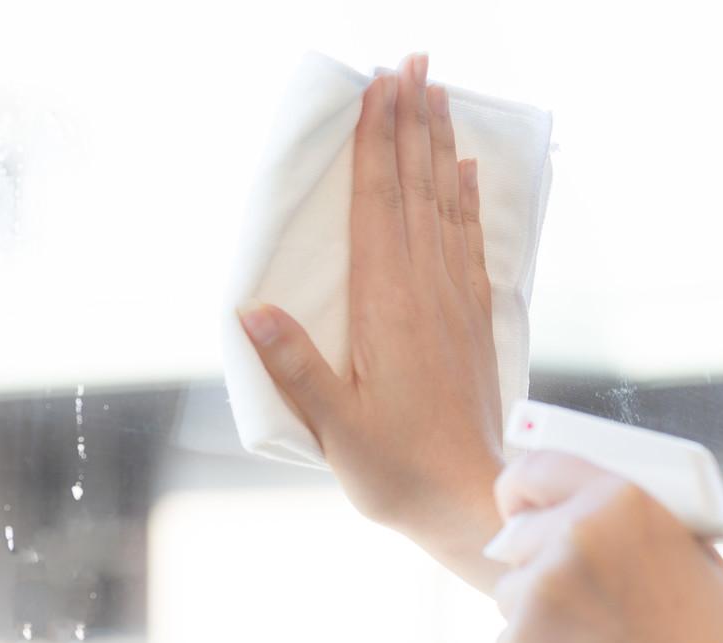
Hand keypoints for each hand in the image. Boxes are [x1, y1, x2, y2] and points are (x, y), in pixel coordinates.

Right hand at [236, 53, 504, 570]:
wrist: (471, 501)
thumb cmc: (395, 470)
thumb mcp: (333, 426)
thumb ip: (294, 366)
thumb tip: (249, 308)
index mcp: (387, 307)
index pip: (379, 205)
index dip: (377, 142)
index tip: (378, 86)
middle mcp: (426, 290)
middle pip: (416, 187)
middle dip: (411, 120)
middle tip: (411, 61)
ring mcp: (455, 302)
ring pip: (445, 204)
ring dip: (438, 144)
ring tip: (436, 91)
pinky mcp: (473, 321)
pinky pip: (469, 242)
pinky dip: (465, 199)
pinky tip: (464, 171)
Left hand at [489, 451, 722, 642]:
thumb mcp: (702, 565)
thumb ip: (653, 526)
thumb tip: (618, 509)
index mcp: (622, 500)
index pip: (535, 467)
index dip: (519, 487)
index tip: (516, 503)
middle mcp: (573, 535)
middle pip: (517, 533)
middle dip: (534, 559)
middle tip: (565, 591)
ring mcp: (539, 590)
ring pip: (509, 587)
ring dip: (534, 608)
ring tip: (590, 641)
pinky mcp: (518, 641)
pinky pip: (509, 635)